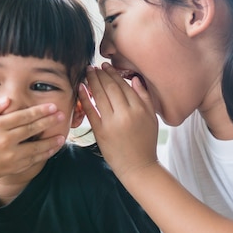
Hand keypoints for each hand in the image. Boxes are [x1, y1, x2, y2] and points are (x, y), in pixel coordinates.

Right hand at [0, 97, 65, 184]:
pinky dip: (45, 154)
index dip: (39, 111)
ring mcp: (10, 155)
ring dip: (51, 141)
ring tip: (62, 135)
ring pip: (36, 146)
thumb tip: (8, 99)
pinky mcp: (14, 167)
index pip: (23, 116)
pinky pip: (33, 159)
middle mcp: (5, 140)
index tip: (52, 107)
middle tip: (62, 115)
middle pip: (32, 129)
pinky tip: (53, 148)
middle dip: (49, 121)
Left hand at [80, 63, 158, 179]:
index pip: (123, 85)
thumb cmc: (146, 142)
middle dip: (100, 74)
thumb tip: (134, 79)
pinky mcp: (100, 132)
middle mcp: (125, 114)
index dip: (113, 73)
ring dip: (91, 81)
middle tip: (94, 66)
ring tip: (87, 72)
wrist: (138, 166)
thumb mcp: (152, 118)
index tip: (106, 66)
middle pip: (110, 87)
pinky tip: (80, 87)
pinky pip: (90, 110)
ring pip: (99, 95)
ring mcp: (111, 123)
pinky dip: (84, 97)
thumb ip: (145, 97)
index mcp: (139, 109)